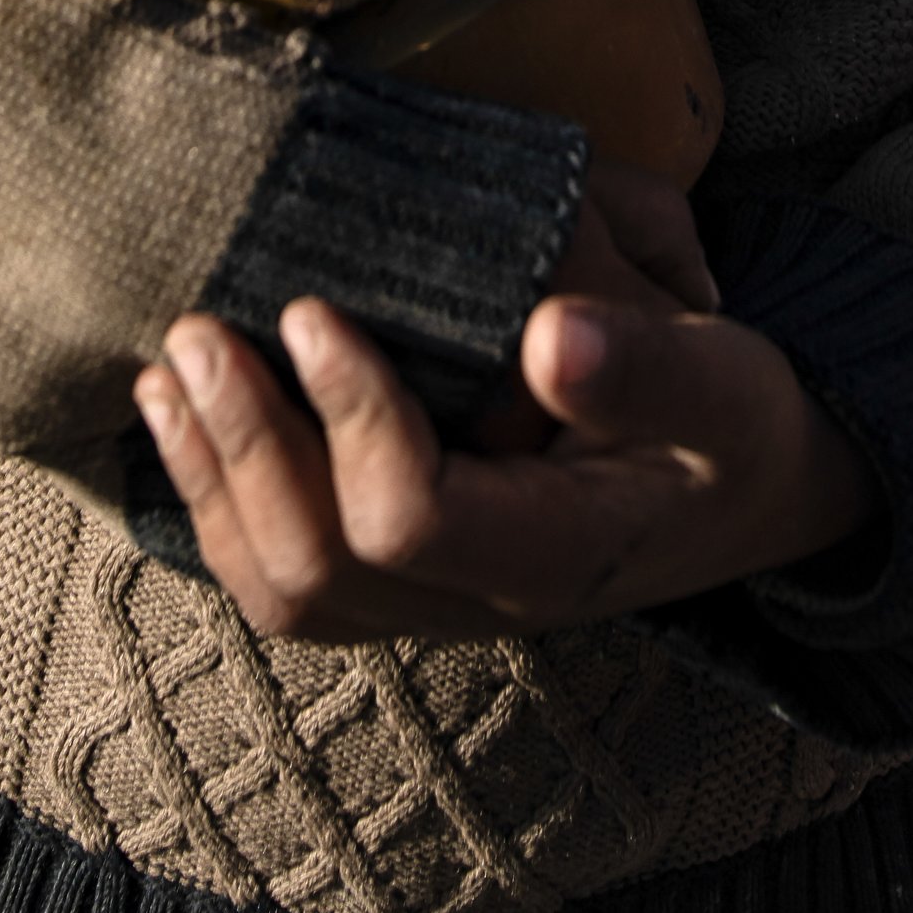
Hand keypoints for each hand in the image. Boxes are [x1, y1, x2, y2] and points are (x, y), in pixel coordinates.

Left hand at [132, 172, 871, 646]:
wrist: (743, 492)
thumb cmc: (731, 422)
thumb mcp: (730, 382)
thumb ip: (652, 363)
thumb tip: (551, 333)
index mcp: (557, 552)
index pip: (416, 518)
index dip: (349, 417)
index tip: (312, 308)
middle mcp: (481, 601)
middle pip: (323, 570)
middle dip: (247, 447)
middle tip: (200, 329)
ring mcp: (433, 604)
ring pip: (286, 591)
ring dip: (212, 480)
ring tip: (169, 371)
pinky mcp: (403, 584)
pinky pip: (284, 581)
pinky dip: (215, 504)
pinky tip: (183, 418)